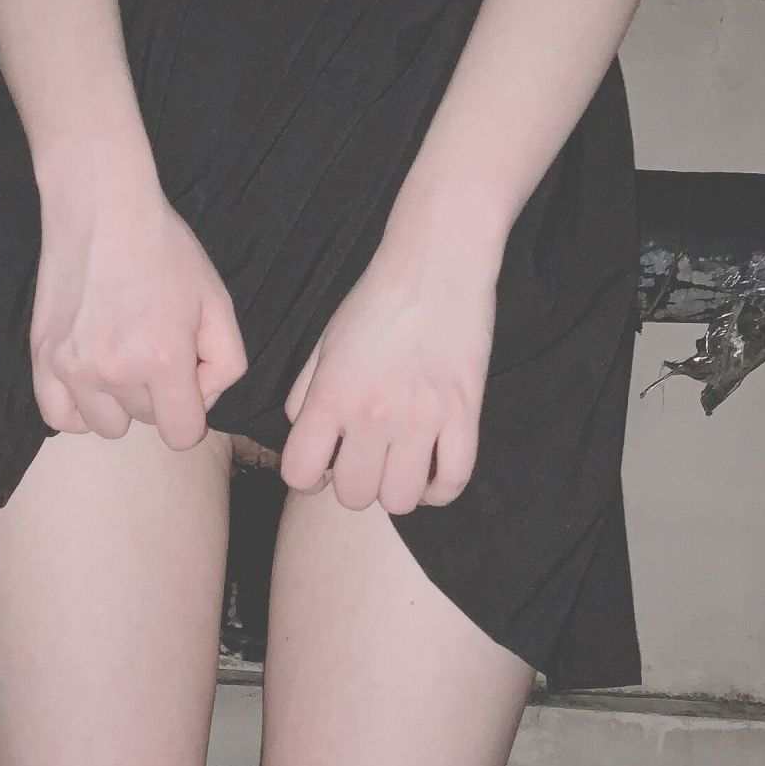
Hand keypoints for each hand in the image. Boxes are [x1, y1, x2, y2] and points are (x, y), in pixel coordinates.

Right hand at [29, 175, 248, 451]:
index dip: (191, 413)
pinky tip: (90, 380)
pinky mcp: (42, 358)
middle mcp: (116, 371)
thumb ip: (226, 363)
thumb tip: (201, 399)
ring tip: (119, 358)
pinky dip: (78, 409)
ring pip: (106, 425)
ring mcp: (73, 368)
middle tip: (151, 346)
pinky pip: (60, 418)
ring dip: (118, 403)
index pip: (183, 435)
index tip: (186, 382)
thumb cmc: (165, 252)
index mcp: (164, 359)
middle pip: (145, 423)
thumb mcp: (217, 302)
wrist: (102, 209)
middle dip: (156, 395)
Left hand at [279, 248, 498, 512]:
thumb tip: (305, 437)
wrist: (436, 264)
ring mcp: (421, 419)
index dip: (307, 477)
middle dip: (355, 485)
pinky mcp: (464, 414)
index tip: (323, 464)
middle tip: (366, 461)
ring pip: (400, 501)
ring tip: (400, 465)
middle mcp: (372, 415)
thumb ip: (306, 396)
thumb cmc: (375, 302)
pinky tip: (431, 472)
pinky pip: (453, 482)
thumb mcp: (323, 345)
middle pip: (354, 496)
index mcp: (331, 397)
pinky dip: (439, 489)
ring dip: (396, 490)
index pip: (300, 475)